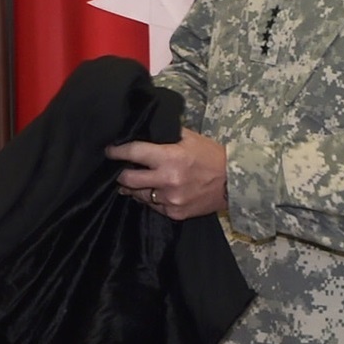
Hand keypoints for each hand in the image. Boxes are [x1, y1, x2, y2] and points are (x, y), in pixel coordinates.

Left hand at [107, 129, 227, 219]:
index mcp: (170, 157)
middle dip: (120, 174)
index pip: (134, 152)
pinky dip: (152, 198)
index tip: (109, 151)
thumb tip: (145, 130)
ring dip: (135, 187)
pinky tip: (154, 191)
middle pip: (128, 179)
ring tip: (135, 181)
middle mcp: (166, 180)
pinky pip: (154, 206)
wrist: (234, 183)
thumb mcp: (190, 138)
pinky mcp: (175, 213)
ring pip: (139, 195)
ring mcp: (170, 199)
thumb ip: (166, 135)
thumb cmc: (212, 156)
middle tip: (119, 169)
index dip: (117, 151)